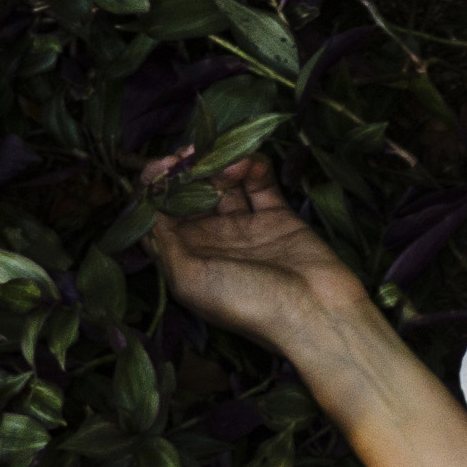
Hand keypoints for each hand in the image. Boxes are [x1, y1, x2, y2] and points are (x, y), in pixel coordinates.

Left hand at [139, 153, 378, 358]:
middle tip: (197, 152)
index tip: (167, 167)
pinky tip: (251, 163)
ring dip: (222, 163)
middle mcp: (213, 240)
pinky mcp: (278, 218)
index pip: (159, 211)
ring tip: (230, 159)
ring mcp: (246, 227)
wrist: (315, 315)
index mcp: (187, 257)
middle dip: (189, 168)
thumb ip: (163, 238)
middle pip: (190, 192)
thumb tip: (151, 200)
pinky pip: (260, 183)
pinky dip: (254, 166)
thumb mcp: (188, 279)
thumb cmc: (248, 304)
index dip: (158, 185)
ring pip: (223, 183)